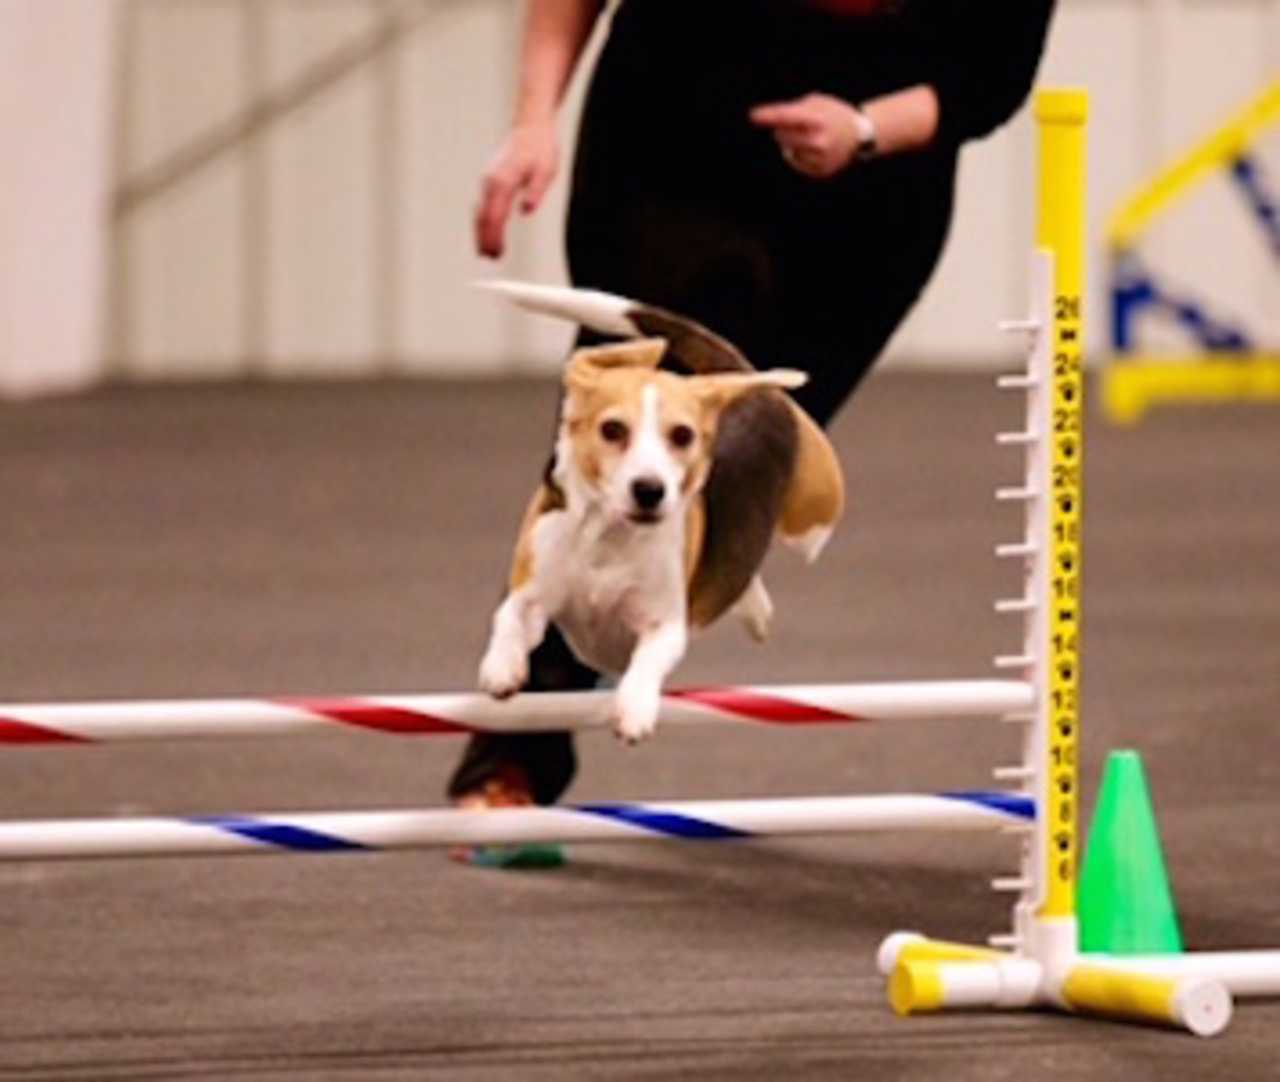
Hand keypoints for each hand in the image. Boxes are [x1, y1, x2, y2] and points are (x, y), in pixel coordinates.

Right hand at [474, 122, 558, 258]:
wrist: (531, 126)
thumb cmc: (540, 148)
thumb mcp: (546, 170)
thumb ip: (536, 191)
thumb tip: (526, 210)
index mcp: (503, 181)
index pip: (494, 216)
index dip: (494, 237)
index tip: (496, 253)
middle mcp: (490, 181)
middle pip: (482, 216)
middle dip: (485, 239)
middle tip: (491, 258)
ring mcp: (488, 180)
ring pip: (479, 211)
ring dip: (482, 232)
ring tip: (487, 252)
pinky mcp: (489, 180)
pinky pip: (482, 204)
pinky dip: (483, 221)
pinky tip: (487, 232)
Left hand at [749, 93, 861, 178]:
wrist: (860, 135)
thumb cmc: (833, 115)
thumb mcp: (817, 102)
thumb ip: (794, 109)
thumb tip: (772, 120)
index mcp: (819, 119)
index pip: (787, 116)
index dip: (769, 115)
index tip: (753, 115)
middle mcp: (819, 141)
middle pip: (782, 137)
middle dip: (782, 130)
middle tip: (797, 126)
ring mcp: (820, 158)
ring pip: (788, 152)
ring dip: (791, 144)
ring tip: (809, 138)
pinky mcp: (820, 171)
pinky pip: (796, 163)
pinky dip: (800, 156)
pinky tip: (814, 150)